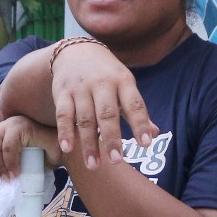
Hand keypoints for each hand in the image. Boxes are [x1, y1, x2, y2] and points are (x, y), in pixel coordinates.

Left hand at [0, 115, 61, 183]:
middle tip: (1, 180)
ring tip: (10, 177)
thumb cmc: (44, 158)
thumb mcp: (17, 163)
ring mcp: (11, 125)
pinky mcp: (21, 127)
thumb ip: (3, 166)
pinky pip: (7, 147)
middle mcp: (1, 127)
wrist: (66, 151)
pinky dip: (10, 163)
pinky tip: (17, 172)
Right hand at [50, 40, 158, 169]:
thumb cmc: (107, 75)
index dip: (140, 124)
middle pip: (107, 114)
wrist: (77, 51)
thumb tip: (154, 134)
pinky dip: (65, 132)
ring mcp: (81, 88)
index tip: (145, 144)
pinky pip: (63, 114)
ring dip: (88, 143)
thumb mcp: (125, 86)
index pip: (134, 104)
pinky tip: (68, 149)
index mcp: (123, 81)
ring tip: (93, 165)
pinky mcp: (62, 92)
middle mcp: (102, 84)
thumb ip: (136, 111)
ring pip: (85, 118)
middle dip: (111, 138)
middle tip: (116, 161)